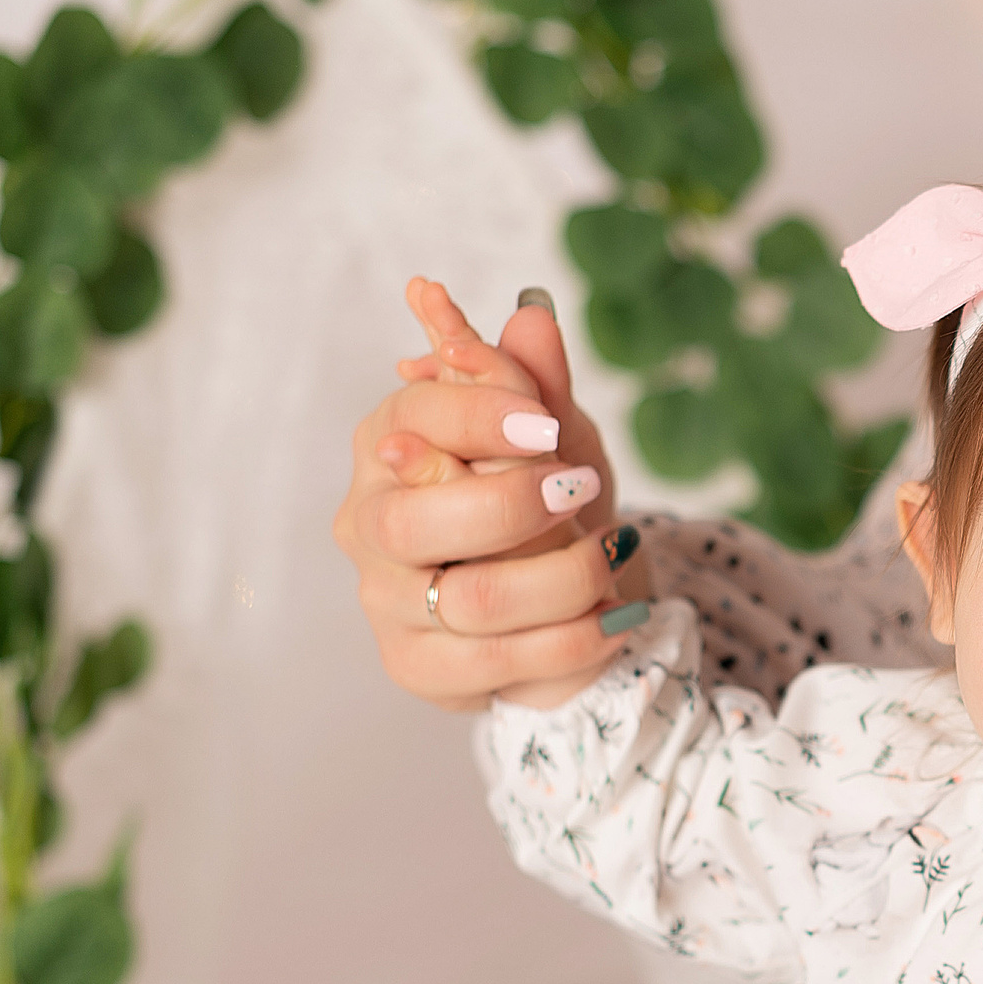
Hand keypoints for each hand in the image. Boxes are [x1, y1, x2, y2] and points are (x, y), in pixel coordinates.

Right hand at [332, 279, 643, 711]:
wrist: (559, 600)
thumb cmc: (544, 505)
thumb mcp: (555, 438)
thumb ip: (539, 382)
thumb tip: (533, 317)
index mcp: (388, 441)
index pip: (414, 416)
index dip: (480, 417)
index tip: (546, 426)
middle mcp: (369, 522)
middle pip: (418, 522)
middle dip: (512, 507)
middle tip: (581, 492)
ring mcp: (387, 601)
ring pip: (473, 599)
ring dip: (563, 579)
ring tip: (612, 556)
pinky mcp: (417, 666)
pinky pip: (497, 663)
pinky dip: (571, 640)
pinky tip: (611, 617)